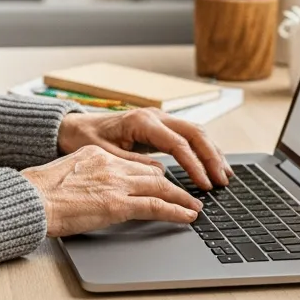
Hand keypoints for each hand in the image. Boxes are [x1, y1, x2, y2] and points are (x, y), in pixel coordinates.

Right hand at [21, 146, 202, 236]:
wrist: (30, 199)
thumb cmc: (39, 192)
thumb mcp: (65, 173)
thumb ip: (85, 176)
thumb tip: (92, 189)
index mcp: (97, 154)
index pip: (133, 164)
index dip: (151, 175)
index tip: (162, 182)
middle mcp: (110, 164)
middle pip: (151, 173)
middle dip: (173, 185)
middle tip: (188, 194)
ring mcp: (115, 184)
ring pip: (159, 187)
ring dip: (181, 198)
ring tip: (194, 207)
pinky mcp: (116, 204)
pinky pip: (155, 206)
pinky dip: (175, 211)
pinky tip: (187, 217)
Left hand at [57, 109, 231, 189]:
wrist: (75, 126)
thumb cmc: (86, 139)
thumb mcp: (104, 154)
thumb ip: (132, 163)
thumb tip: (160, 174)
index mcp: (142, 121)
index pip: (178, 143)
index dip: (194, 165)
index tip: (204, 184)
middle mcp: (155, 116)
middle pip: (194, 133)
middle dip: (211, 158)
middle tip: (223, 181)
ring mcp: (159, 119)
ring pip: (195, 132)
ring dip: (212, 153)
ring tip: (225, 175)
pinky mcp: (160, 126)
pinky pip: (187, 136)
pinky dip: (202, 150)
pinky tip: (212, 165)